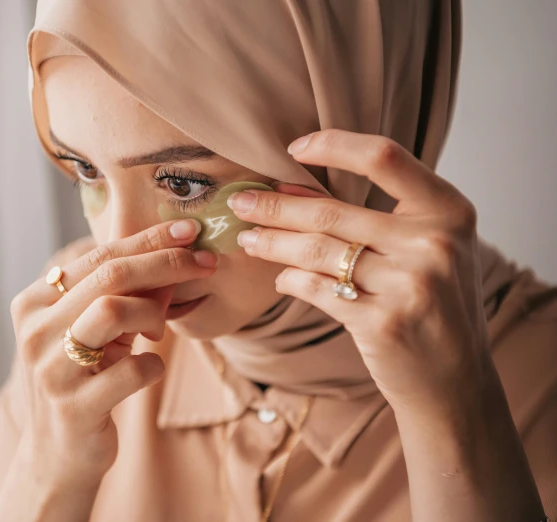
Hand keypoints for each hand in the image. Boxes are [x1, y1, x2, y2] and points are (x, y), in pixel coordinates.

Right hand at [8, 219, 216, 489]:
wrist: (58, 455)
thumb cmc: (84, 381)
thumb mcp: (98, 333)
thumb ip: (128, 295)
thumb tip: (179, 257)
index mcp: (34, 303)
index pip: (97, 255)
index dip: (147, 240)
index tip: (189, 230)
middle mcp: (34, 331)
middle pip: (108, 275)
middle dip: (164, 262)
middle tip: (204, 262)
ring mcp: (50, 370)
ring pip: (111, 310)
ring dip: (152, 313)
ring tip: (159, 330)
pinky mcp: (74, 408)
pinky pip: (131, 370)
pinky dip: (154, 365)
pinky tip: (150, 369)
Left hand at [228, 129, 493, 415]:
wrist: (455, 378)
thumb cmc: (435, 304)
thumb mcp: (426, 249)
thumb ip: (374, 216)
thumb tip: (290, 189)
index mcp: (448, 211)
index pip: (384, 157)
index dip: (334, 146)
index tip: (293, 149)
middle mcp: (433, 243)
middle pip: (333, 212)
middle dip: (275, 207)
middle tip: (241, 204)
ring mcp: (409, 284)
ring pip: (317, 251)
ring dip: (273, 244)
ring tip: (249, 241)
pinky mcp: (382, 323)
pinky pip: (317, 289)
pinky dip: (291, 280)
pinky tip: (282, 278)